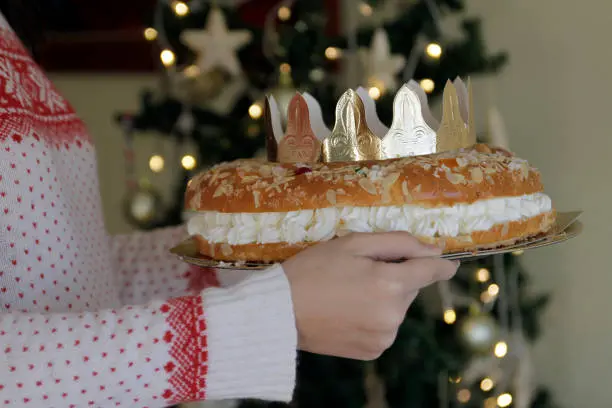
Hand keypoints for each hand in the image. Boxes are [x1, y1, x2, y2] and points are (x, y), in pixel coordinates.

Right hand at [282, 232, 457, 359]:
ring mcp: (384, 337)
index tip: (449, 263)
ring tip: (349, 293)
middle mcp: (393, 315)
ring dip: (384, 298)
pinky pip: (384, 327)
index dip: (441, 265)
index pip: (431, 272)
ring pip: (396, 308)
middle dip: (394, 277)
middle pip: (409, 288)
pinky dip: (374, 317)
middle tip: (360, 271)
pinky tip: (348, 311)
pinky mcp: (373, 351)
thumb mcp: (353, 243)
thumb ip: (398, 243)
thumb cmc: (313, 269)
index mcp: (390, 284)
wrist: (279, 311)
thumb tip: (433, 251)